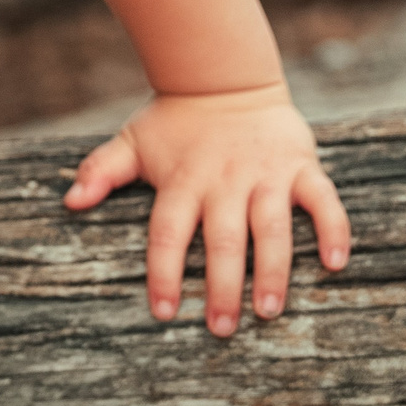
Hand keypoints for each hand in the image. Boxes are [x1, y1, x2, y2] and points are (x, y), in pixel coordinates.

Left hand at [62, 83, 349, 336]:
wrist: (225, 76)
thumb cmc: (175, 121)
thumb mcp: (132, 140)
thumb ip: (102, 171)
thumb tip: (69, 201)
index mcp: (182, 181)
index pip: (167, 233)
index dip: (163, 272)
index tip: (162, 312)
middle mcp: (224, 181)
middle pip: (222, 240)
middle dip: (221, 287)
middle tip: (221, 329)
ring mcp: (265, 174)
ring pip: (271, 228)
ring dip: (272, 270)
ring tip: (269, 309)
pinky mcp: (300, 166)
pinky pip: (322, 199)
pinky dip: (332, 228)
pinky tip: (335, 262)